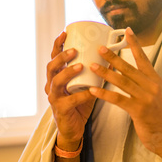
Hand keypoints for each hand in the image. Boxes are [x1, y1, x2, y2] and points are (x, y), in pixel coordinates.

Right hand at [45, 32, 96, 148]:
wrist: (73, 129)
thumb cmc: (79, 103)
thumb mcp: (85, 83)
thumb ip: (93, 71)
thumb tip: (111, 54)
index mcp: (56, 76)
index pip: (54, 57)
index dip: (57, 45)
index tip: (64, 32)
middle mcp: (52, 85)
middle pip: (51, 67)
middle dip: (61, 57)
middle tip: (74, 50)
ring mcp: (54, 98)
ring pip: (56, 82)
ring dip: (67, 72)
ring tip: (79, 66)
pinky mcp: (61, 110)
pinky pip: (70, 101)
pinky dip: (81, 95)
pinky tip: (91, 91)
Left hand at [88, 28, 161, 153]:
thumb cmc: (155, 112)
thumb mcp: (153, 91)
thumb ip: (142, 79)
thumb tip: (125, 66)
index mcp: (154, 78)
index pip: (142, 57)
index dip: (134, 43)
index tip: (127, 30)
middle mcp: (151, 85)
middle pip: (128, 67)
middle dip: (113, 57)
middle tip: (100, 48)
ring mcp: (145, 97)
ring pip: (122, 81)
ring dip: (105, 73)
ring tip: (92, 66)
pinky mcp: (138, 110)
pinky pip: (118, 99)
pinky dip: (104, 94)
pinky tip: (93, 90)